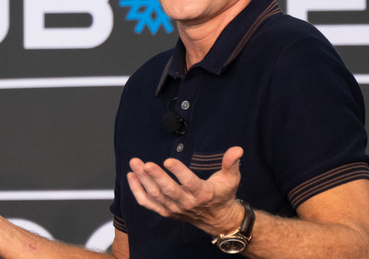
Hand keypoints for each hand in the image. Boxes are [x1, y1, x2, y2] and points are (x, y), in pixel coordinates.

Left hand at [126, 146, 244, 234]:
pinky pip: (148, 203)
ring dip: (143, 179)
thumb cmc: (223, 195)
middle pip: (168, 190)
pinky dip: (137, 191)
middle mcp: (187, 203)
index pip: (189, 183)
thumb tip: (237, 149)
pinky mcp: (166, 211)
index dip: (178, 172)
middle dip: (155, 176)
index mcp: (203, 194)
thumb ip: (231, 163)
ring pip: (156, 195)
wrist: (218, 219)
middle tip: (144, 163)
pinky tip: (131, 176)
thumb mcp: (231, 178)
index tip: (169, 160)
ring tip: (135, 164)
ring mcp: (174, 209)